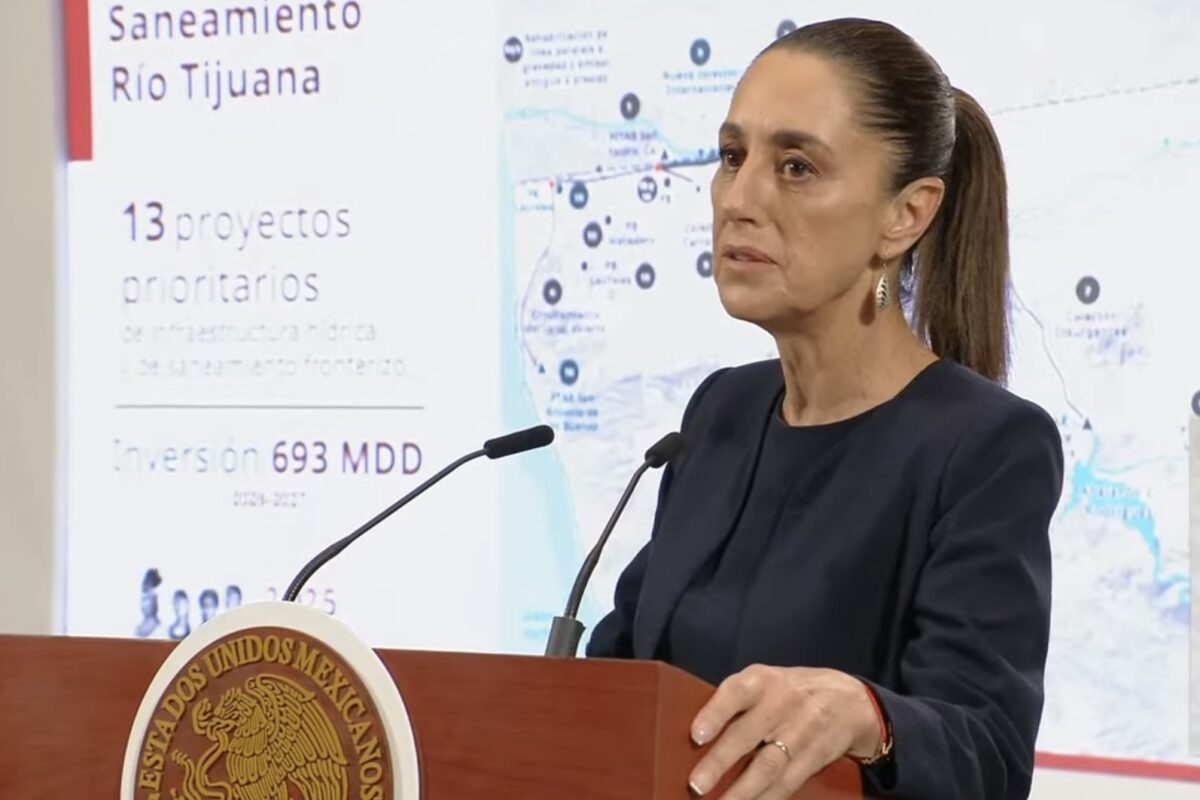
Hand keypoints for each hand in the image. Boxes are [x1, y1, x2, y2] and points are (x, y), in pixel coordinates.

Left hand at [688, 665, 881, 798]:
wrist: (848, 700)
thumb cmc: (789, 692)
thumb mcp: (765, 682)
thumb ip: (735, 704)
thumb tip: (695, 738)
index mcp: (762, 681)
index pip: (735, 693)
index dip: (715, 714)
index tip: (696, 736)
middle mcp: (782, 703)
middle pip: (747, 735)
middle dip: (720, 763)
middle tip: (696, 785)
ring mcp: (801, 731)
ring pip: (768, 766)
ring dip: (741, 791)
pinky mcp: (815, 757)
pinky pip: (787, 783)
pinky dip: (766, 799)